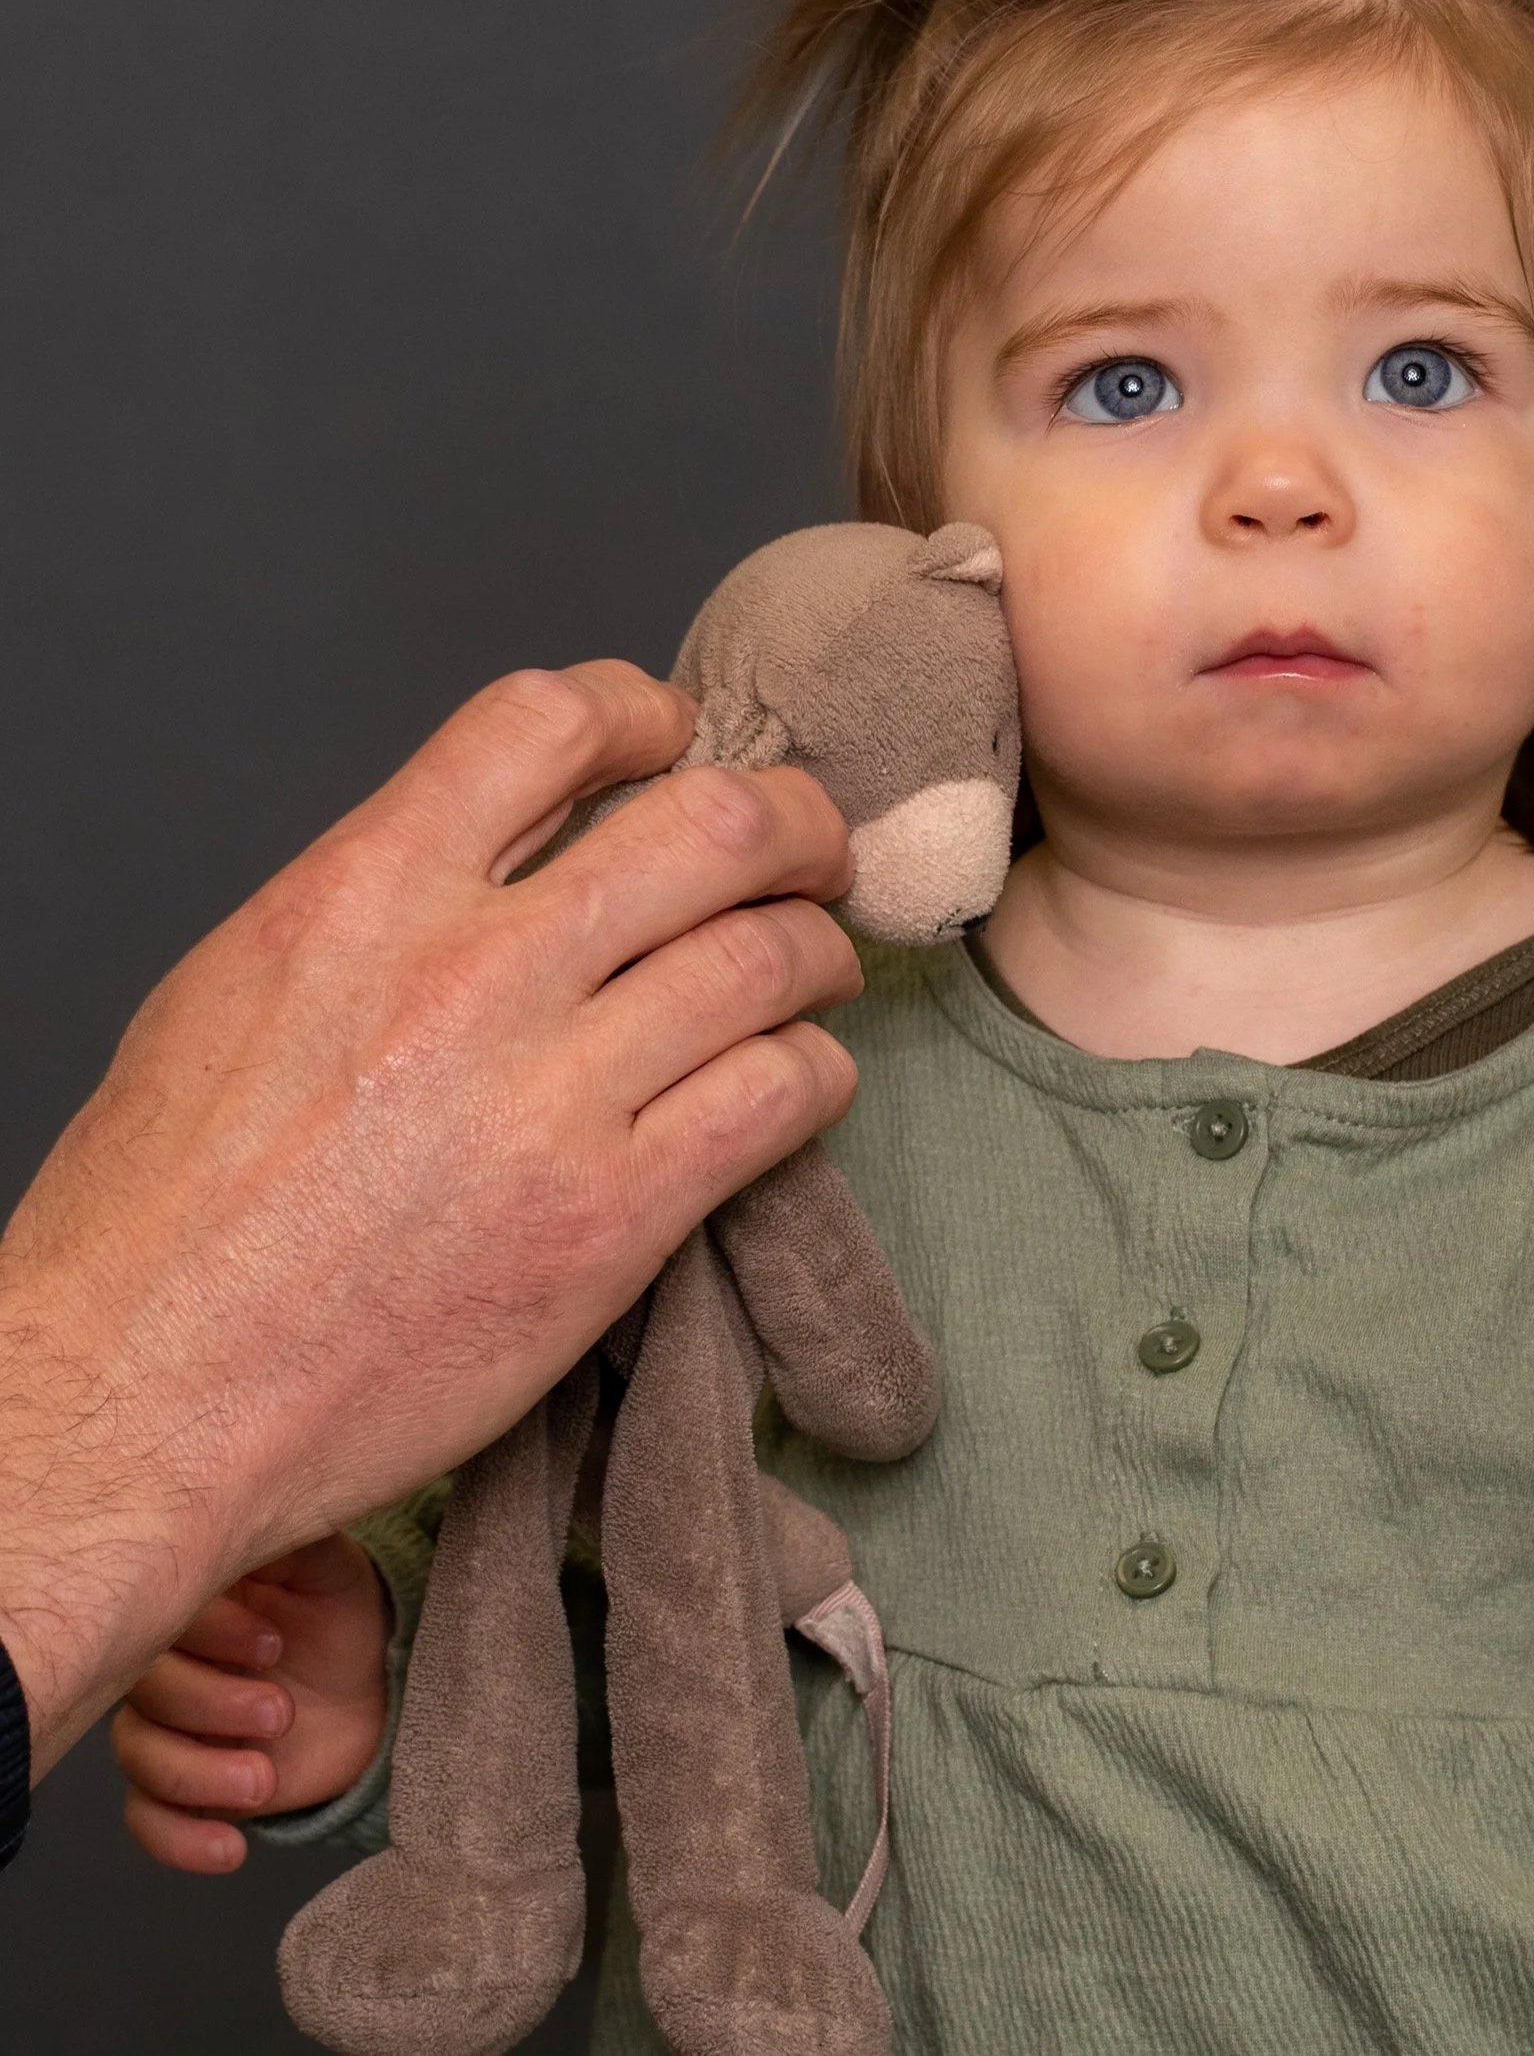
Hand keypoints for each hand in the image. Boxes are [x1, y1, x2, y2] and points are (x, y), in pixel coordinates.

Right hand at [0, 659, 860, 1776]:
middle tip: (811, 852)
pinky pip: (779, 1094)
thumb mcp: (242, 985)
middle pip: (714, 821)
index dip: (645, 712)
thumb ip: (386, 898)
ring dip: (820, 950)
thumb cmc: (164, 1213)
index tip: (678, 740)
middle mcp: (470, 972)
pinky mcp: (612, 1217)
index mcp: (362, 892)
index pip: (550, 719)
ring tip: (816, 968)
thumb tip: (513, 847)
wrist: (135, 1400)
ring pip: (770, 955)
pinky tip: (795, 1080)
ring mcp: (551, 1095)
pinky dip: (815, 1070)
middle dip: (794, 822)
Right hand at [112, 1537, 388, 1874]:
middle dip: (210, 1708)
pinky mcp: (186, 1788)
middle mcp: (171, 1667)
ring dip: (200, 1776)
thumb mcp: (329, 1570)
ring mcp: (172, 1729)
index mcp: (198, 1608)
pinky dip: (182, 1839)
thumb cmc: (343, 1620)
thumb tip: (268, 1506)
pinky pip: (151, 1822)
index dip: (211, 1638)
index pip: (166, 1621)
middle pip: (145, 1694)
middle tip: (280, 1714)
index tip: (274, 1645)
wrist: (375, 1688)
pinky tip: (232, 1846)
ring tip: (265, 1779)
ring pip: (141, 1758)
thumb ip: (295, 1539)